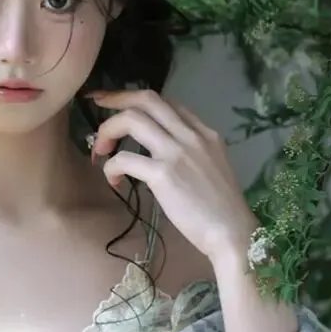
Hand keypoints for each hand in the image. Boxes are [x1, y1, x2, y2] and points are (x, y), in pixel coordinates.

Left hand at [85, 87, 258, 260]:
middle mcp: (190, 135)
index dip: (137, 99)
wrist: (232, 232)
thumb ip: (192, 152)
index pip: (167, 103)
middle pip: (147, 99)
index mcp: (204, 133)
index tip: (118, 105)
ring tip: (100, 151)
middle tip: (98, 108)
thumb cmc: (223, 209)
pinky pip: (124, 159)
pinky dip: (111, 168)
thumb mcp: (214, 166)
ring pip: (131, 119)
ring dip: (107, 130)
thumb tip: (164, 152)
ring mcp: (176, 152)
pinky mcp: (163, 175)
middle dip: (117, 99)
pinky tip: (115, 182)